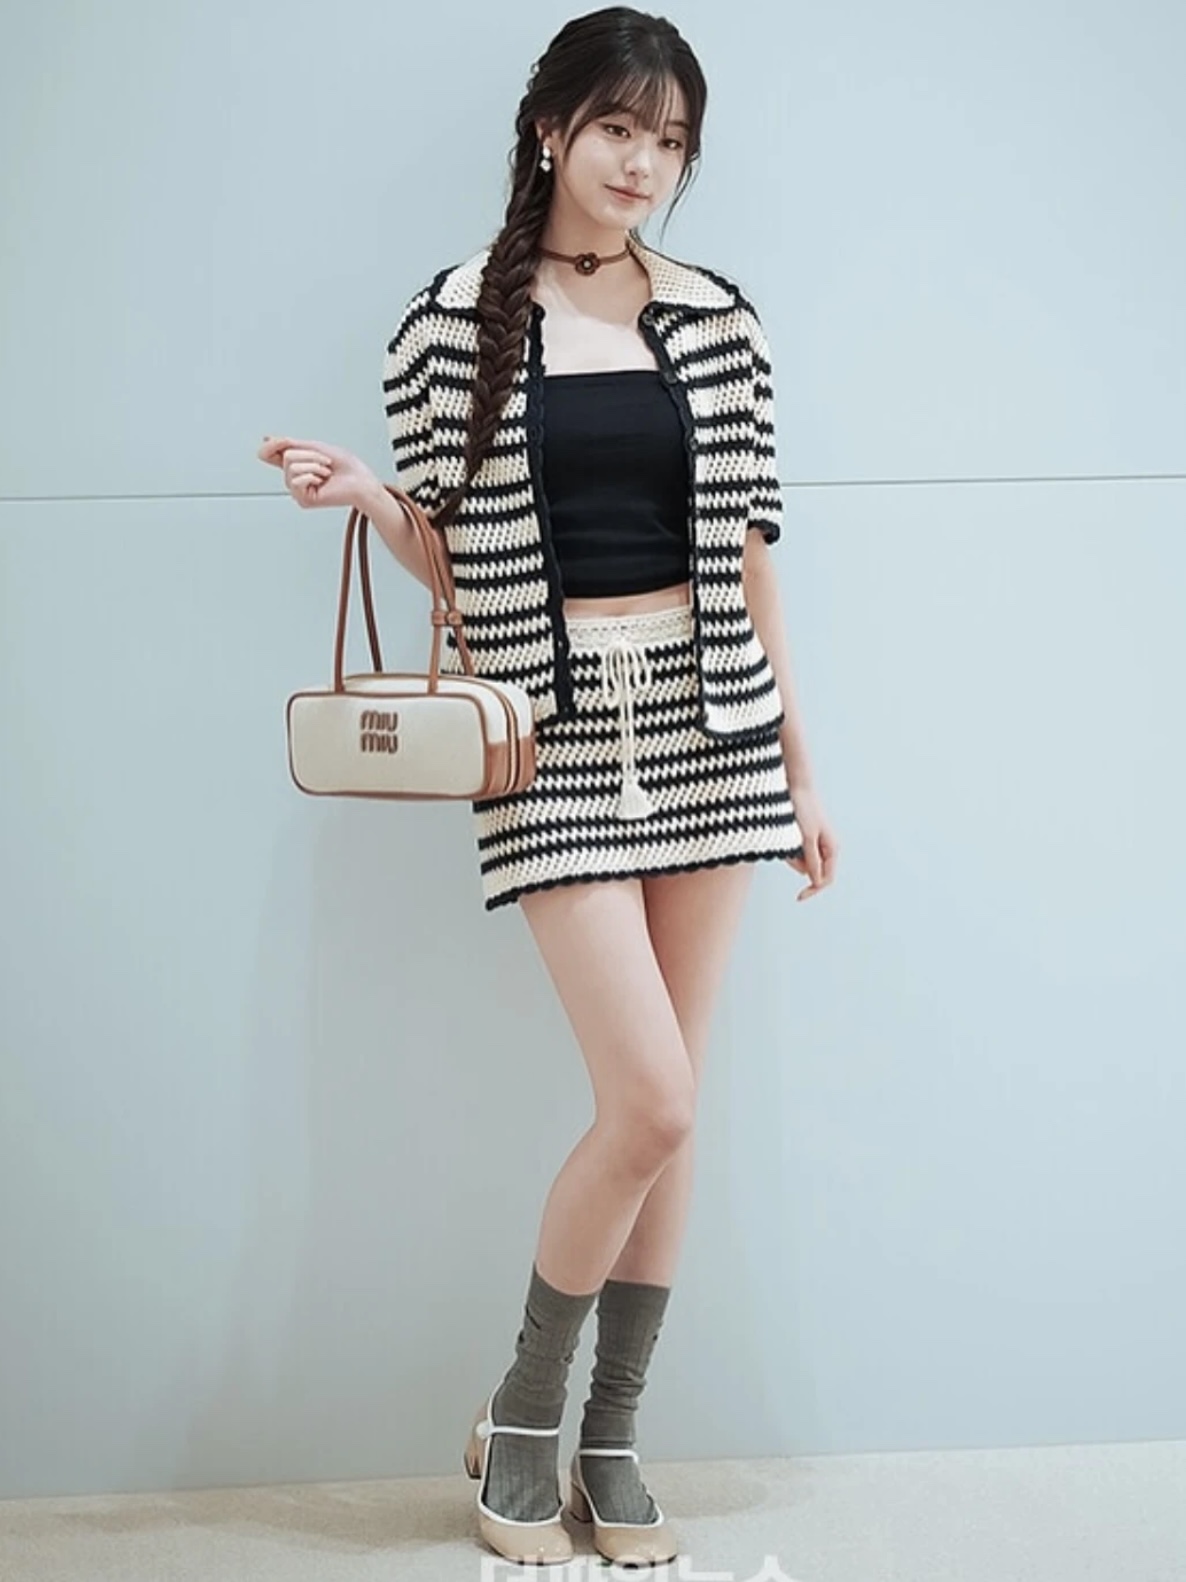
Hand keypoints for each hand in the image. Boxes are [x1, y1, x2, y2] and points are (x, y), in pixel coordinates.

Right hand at [257, 434, 378, 511]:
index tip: (283, 440)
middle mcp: (295, 477)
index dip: (271, 445)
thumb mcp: (316, 447)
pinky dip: (312, 475)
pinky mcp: (303, 499)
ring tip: (326, 472)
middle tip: (325, 462)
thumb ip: (291, 444)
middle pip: (285, 456)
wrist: (361, 481)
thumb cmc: (347, 467)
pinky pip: (295, 480)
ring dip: (314, 464)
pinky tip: (322, 481)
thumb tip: (268, 439)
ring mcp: (298, 489)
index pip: (270, 454)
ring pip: (290, 466)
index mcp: (298, 463)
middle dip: (309, 454)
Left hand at [784, 783, 837, 899]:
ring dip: (790, 855)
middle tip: (787, 851)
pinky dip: (787, 848)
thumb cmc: (804, 809)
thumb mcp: (807, 837)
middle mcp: (826, 848)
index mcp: (832, 849)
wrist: (795, 786)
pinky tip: (785, 834)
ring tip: (787, 836)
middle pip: (812, 871)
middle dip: (797, 865)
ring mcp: (815, 843)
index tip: (799, 896)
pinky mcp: (803, 838)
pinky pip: (795, 852)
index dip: (813, 890)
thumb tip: (815, 882)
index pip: (826, 879)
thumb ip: (812, 860)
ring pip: (801, 862)